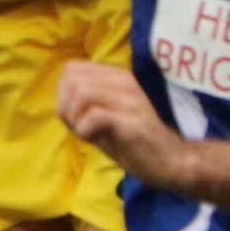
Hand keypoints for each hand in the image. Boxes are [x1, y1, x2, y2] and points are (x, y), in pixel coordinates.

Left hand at [57, 62, 193, 192]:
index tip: (74, 116)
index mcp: (115, 76)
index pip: (71, 69)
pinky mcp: (131, 120)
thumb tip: (59, 101)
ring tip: (86, 133)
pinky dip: (85, 130)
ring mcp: (129, 99)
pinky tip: (93, 140)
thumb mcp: (103, 117)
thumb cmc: (132, 141)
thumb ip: (82, 105)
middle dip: (66, 106)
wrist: (169, 161)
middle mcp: (123, 81)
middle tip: (78, 127)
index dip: (63, 94)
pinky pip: (94, 115)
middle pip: (73, 79)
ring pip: (82, 92)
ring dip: (75, 118)